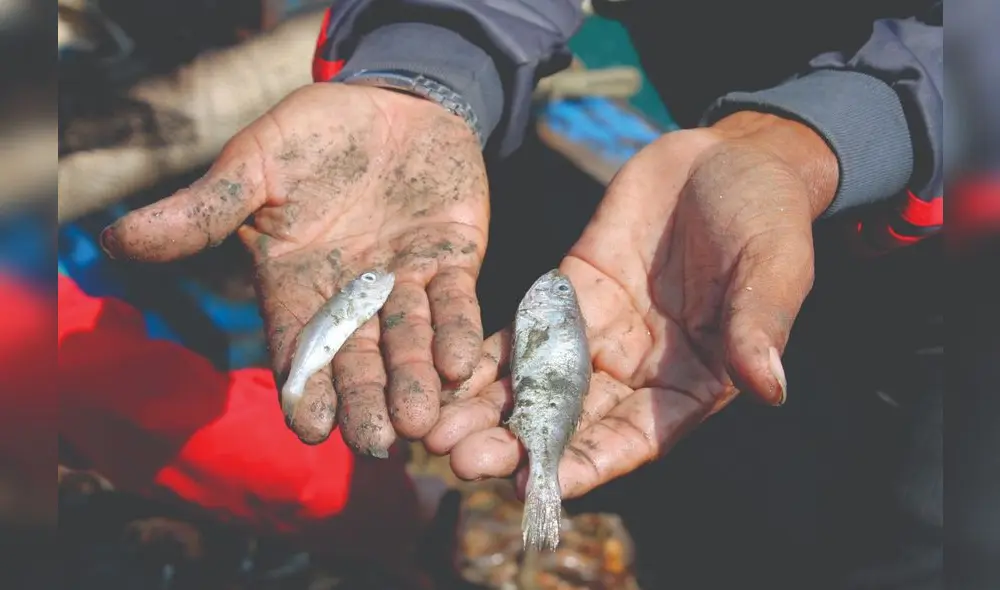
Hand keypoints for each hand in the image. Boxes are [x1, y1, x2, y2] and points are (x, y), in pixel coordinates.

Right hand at [99, 83, 489, 454]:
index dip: (303, 385)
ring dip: (414, 381)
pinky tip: (461, 366)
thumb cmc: (314, 134)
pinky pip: (455, 304)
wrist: (391, 101)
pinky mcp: (453, 262)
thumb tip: (116, 241)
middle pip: (357, 359)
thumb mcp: (256, 165)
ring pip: (409, 342)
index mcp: (298, 283)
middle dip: (364, 401)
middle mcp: (354, 295)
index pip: (298, 345)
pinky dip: (457, 334)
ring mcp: (405, 283)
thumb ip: (205, 209)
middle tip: (375, 443)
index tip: (308, 427)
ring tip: (417, 420)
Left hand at [424, 112, 838, 497]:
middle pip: (570, 421)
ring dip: (486, 411)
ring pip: (535, 384)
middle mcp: (637, 372)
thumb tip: (770, 388)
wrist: (728, 156)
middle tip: (461, 461)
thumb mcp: (773, 266)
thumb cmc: (768, 216)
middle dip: (516, 444)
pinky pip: (521, 331)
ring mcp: (597, 334)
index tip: (537, 485)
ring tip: (433, 433)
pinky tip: (438, 373)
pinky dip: (483, 357)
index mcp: (692, 382)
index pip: (635, 437)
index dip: (587, 463)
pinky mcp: (567, 294)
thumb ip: (761, 325)